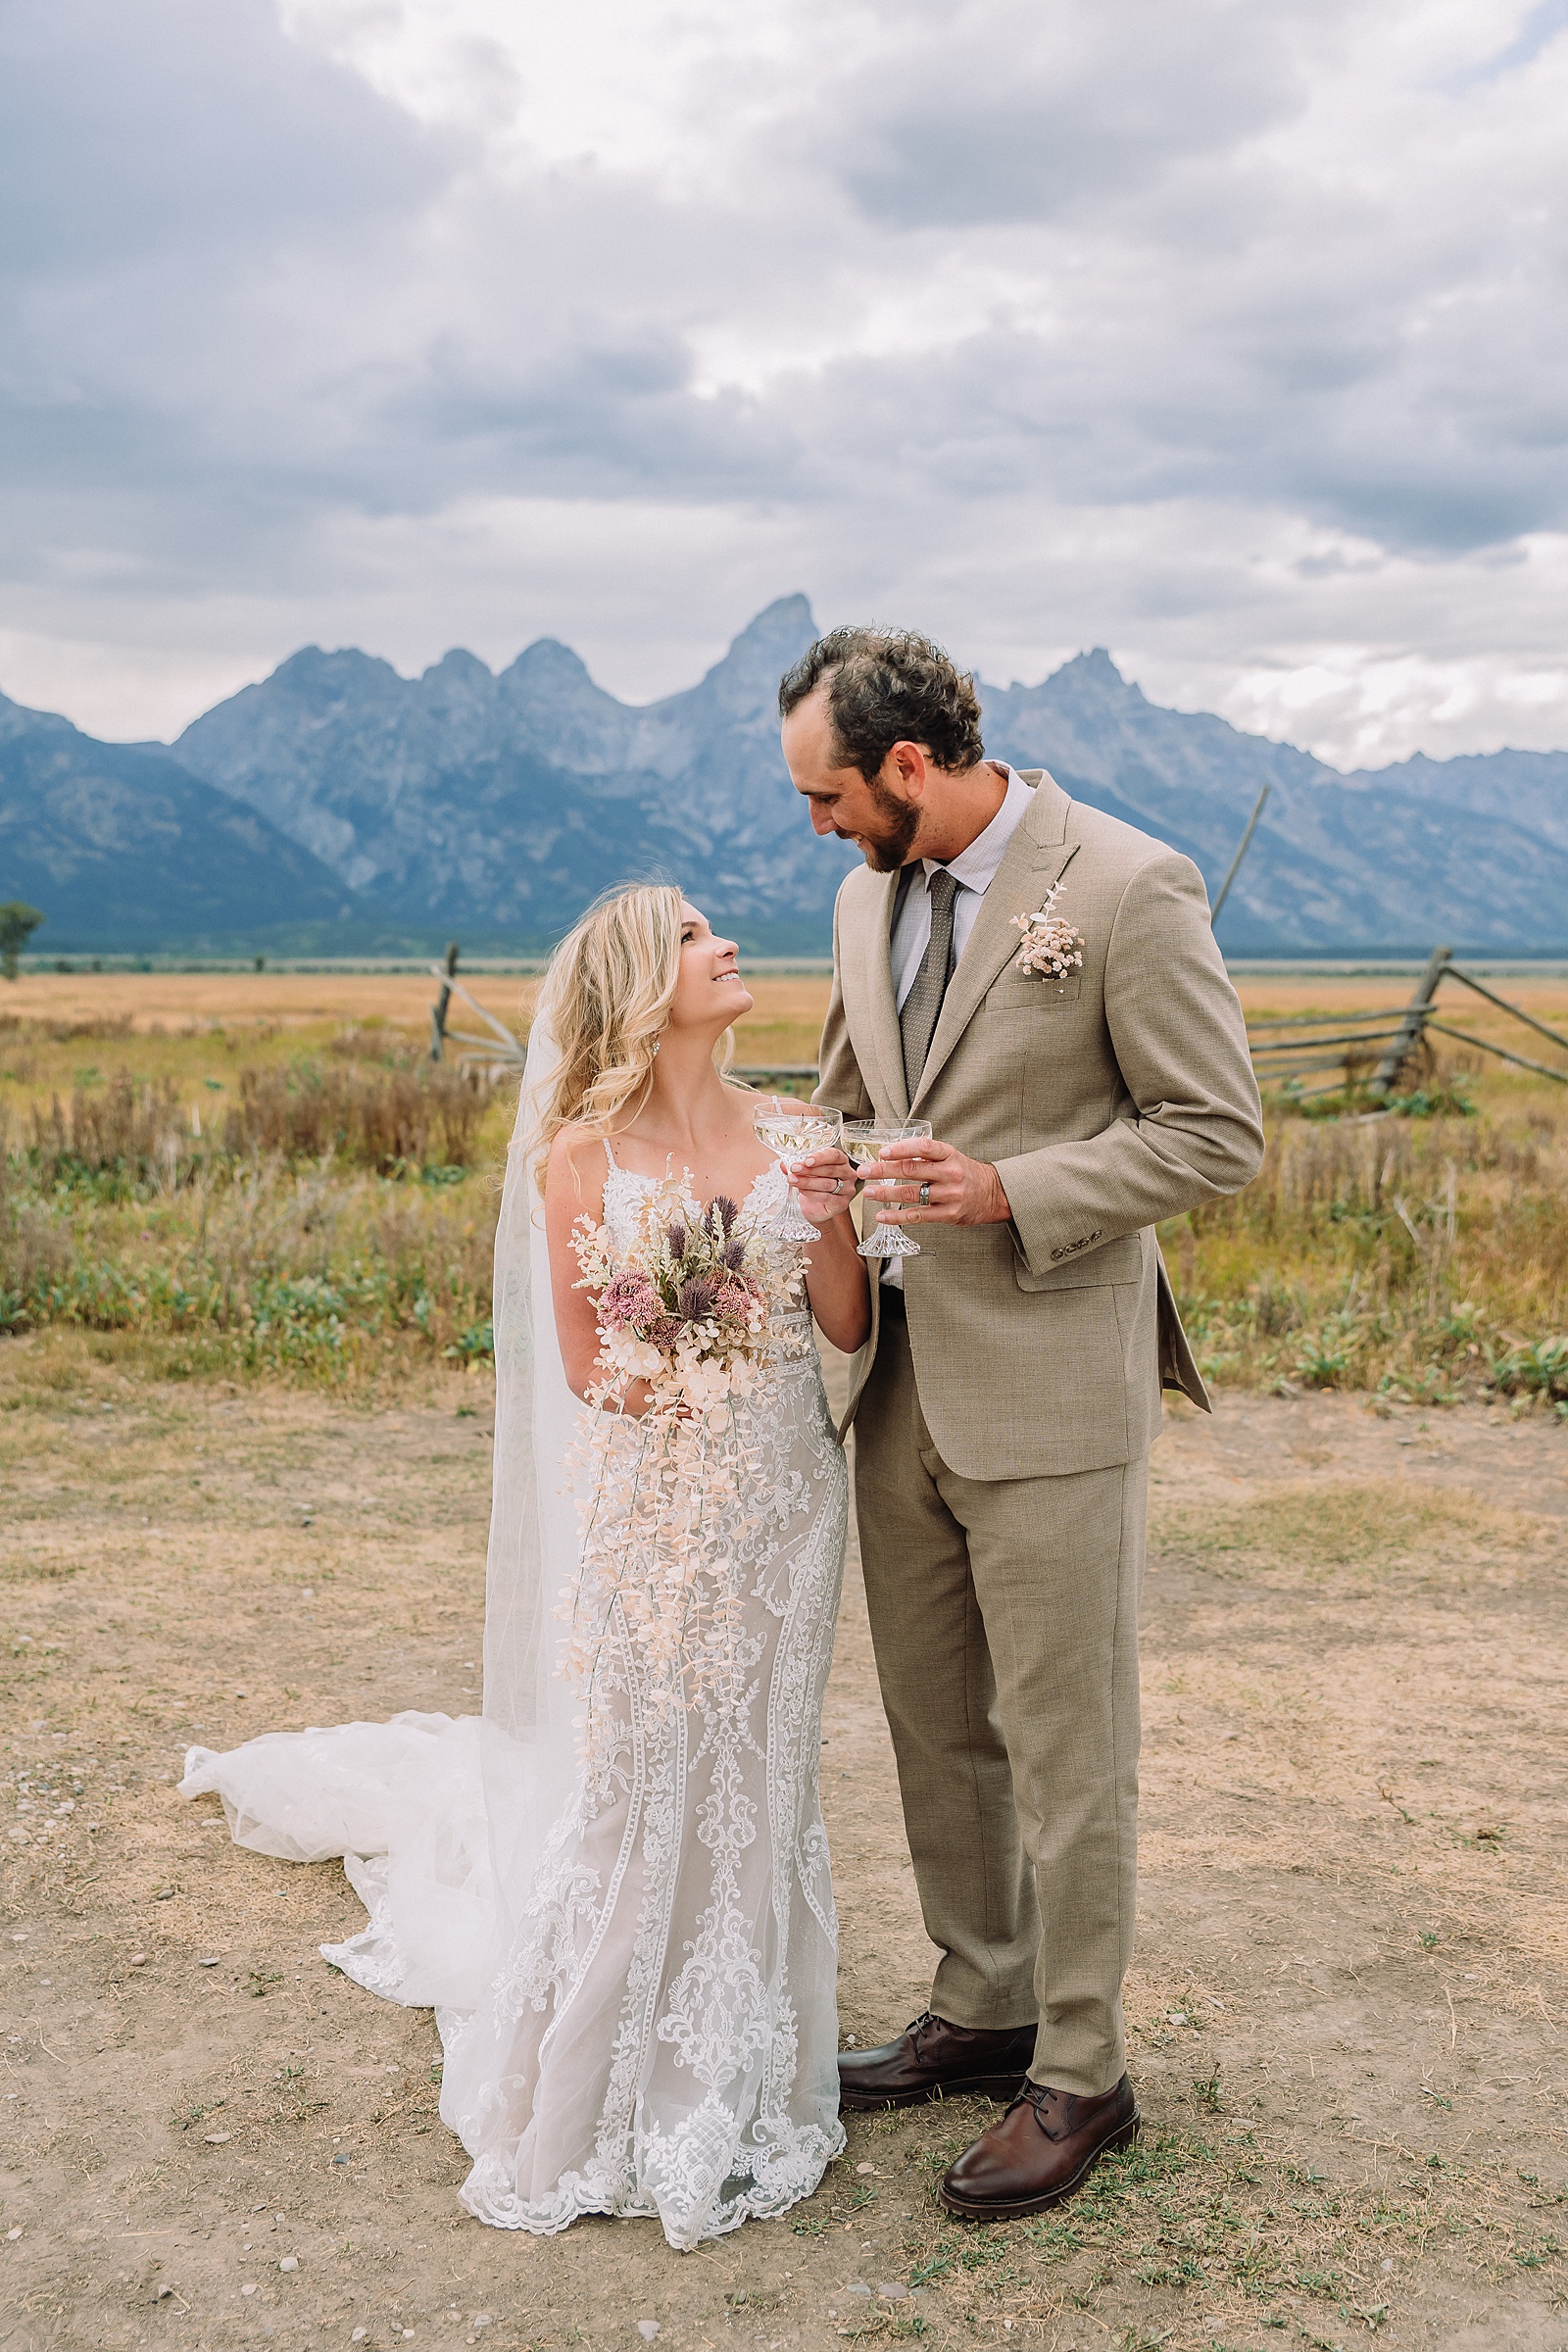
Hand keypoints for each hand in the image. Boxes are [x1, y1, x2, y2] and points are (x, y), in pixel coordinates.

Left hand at [786, 1146, 860, 1228]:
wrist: (818, 1209)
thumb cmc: (815, 1186)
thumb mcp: (806, 1173)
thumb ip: (797, 1168)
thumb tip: (783, 1164)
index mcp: (841, 1161)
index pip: (835, 1155)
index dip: (820, 1157)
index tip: (806, 1160)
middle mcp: (847, 1174)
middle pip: (830, 1169)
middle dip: (809, 1170)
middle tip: (794, 1169)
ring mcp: (847, 1189)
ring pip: (827, 1183)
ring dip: (807, 1182)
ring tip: (793, 1180)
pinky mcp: (842, 1203)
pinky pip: (826, 1197)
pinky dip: (811, 1193)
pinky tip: (801, 1190)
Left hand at [865, 1136, 1011, 1227]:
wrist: (993, 1194)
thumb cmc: (965, 1173)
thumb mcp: (951, 1157)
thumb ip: (925, 1155)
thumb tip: (890, 1153)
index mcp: (949, 1154)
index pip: (923, 1147)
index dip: (901, 1149)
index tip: (882, 1152)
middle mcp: (950, 1173)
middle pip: (911, 1170)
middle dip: (883, 1170)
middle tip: (864, 1171)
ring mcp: (950, 1195)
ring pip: (911, 1194)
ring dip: (886, 1193)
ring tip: (869, 1193)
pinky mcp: (948, 1214)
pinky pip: (918, 1216)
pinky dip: (897, 1217)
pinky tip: (882, 1215)